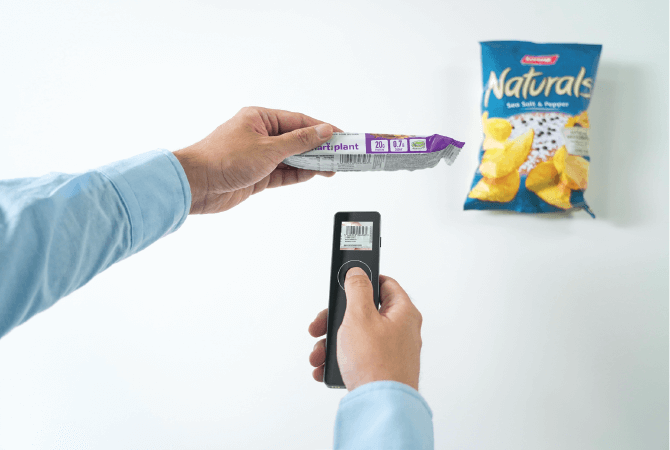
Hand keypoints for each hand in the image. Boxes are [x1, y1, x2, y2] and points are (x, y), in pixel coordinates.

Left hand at [173, 106, 340, 213]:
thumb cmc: (221, 158)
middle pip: (297, 139)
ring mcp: (258, 156)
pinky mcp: (256, 175)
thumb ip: (299, 141)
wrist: (196, 184)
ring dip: (311, 163)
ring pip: (292, 158)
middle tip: (341, 154)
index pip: (299, 120)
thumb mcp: (268, 148)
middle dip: (319, 148)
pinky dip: (298, 174)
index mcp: (259, 118)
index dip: (322, 128)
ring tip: (332, 167)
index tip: (341, 135)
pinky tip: (313, 174)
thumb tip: (322, 130)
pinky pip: (283, 173)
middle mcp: (259, 135)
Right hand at [308, 268, 422, 390]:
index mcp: (403, 313)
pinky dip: (340, 360)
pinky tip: (326, 368)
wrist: (381, 408)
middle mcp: (401, 331)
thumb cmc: (377, 365)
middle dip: (336, 320)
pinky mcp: (382, 370)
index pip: (384, 285)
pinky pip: (357, 358)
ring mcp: (392, 352)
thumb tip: (357, 272)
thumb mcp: (360, 316)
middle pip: (364, 313)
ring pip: (357, 337)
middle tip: (320, 326)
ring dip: (333, 343)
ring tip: (318, 354)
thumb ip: (357, 289)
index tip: (344, 285)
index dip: (363, 282)